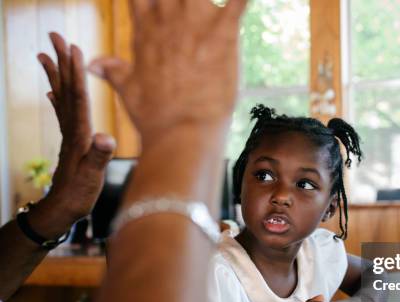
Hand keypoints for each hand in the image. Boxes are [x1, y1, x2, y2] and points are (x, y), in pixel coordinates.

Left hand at [33, 33, 114, 238]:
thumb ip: (99, 157)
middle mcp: (71, 130)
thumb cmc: (79, 195)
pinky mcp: (69, 143)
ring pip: (61, 98)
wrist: (61, 210)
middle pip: (66, 89)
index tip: (73, 48)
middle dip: (61, 62)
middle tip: (54, 36)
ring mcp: (68, 135)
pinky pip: (62, 114)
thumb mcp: (93, 177)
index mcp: (79, 134)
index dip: (76, 72)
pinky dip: (56, 99)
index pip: (78, 97)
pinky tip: (51, 93)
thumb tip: (105, 138)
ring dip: (55, 75)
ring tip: (44, 54)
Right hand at [89, 0, 246, 151]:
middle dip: (182, 1)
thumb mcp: (128, 89)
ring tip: (211, 13)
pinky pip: (239, 2)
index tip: (159, 7)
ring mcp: (197, 21)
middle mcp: (169, 16)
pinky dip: (244, 0)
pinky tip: (249, 0)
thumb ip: (113, 70)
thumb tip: (91, 64)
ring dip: (207, 0)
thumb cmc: (155, 115)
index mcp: (146, 26)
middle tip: (188, 13)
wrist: (182, 133)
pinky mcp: (225, 33)